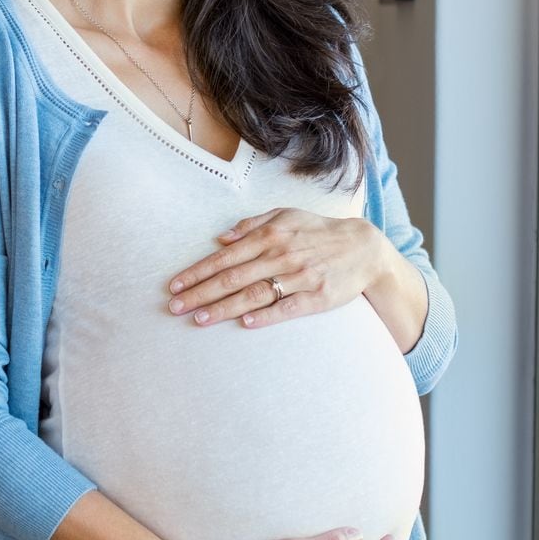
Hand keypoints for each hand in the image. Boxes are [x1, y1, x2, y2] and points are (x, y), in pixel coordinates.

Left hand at [163, 208, 391, 329]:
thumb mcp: (286, 216)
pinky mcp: (318, 296)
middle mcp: (281, 255)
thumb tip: (221, 238)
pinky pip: (288, 307)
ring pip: (255, 294)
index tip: (175, 285)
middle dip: (200, 293)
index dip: (198, 272)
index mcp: (270, 235)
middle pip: (233, 278)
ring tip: (199, 319)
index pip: (225, 257)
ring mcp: (300, 276)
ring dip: (224, 307)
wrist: (363, 249)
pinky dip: (267, 315)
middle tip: (175, 307)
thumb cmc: (318, 232)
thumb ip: (252, 224)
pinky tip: (246, 323)